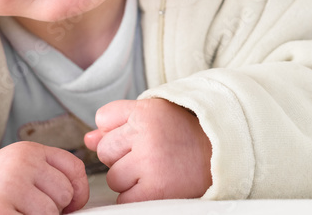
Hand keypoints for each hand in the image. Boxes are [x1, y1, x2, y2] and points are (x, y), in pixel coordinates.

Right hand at [0, 142, 88, 213]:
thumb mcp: (20, 170)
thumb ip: (50, 178)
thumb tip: (78, 204)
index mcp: (28, 151)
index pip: (74, 170)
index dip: (75, 192)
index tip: (64, 203)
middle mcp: (19, 164)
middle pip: (64, 195)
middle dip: (50, 210)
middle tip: (21, 208)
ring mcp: (7, 187)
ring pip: (50, 214)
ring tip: (10, 212)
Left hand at [84, 98, 212, 202]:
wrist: (224, 155)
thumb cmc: (186, 134)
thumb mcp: (156, 116)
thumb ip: (118, 123)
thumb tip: (87, 140)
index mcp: (148, 111)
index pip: (103, 118)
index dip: (120, 129)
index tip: (142, 133)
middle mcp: (147, 134)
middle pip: (104, 150)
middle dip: (122, 155)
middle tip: (153, 153)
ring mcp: (150, 163)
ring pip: (113, 177)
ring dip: (129, 179)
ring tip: (158, 169)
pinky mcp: (155, 191)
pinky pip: (124, 200)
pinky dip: (137, 197)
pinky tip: (157, 185)